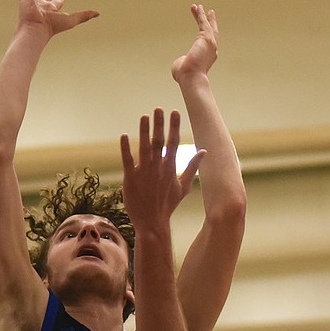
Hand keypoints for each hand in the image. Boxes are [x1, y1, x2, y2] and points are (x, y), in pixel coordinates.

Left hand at [119, 109, 203, 231]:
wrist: (152, 222)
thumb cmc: (168, 204)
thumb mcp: (184, 186)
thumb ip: (193, 167)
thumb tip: (204, 152)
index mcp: (170, 168)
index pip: (173, 143)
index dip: (174, 126)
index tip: (175, 112)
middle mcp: (158, 168)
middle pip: (159, 142)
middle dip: (159, 124)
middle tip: (158, 108)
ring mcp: (144, 173)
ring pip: (144, 148)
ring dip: (144, 132)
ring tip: (144, 117)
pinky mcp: (130, 179)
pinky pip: (128, 160)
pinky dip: (126, 148)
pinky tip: (124, 135)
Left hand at [171, 3, 217, 83]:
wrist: (190, 77)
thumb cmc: (185, 76)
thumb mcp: (183, 67)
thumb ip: (183, 61)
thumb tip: (182, 60)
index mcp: (207, 58)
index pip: (207, 44)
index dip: (207, 35)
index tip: (205, 29)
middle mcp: (211, 50)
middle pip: (211, 32)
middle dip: (210, 22)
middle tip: (210, 13)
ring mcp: (211, 44)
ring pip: (207, 26)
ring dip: (203, 16)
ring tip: (198, 7)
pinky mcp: (207, 38)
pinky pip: (203, 23)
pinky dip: (201, 15)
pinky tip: (197, 7)